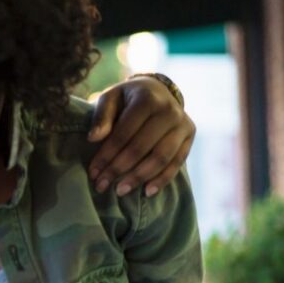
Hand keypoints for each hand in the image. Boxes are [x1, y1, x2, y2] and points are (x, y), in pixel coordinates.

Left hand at [87, 75, 195, 196]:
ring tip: (120, 191)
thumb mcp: (110, 98)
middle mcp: (169, 110)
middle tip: (102, 185)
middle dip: (119, 169)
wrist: (157, 90)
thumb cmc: (127, 98)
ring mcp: (183, 124)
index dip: (107, 155)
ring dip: (139, 177)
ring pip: (160, 158)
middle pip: (141, 147)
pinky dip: (162, 179)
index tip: (93, 172)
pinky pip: (177, 162)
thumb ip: (101, 116)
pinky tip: (147, 192)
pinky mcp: (190, 136)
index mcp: (147, 99)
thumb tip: (93, 139)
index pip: (123, 133)